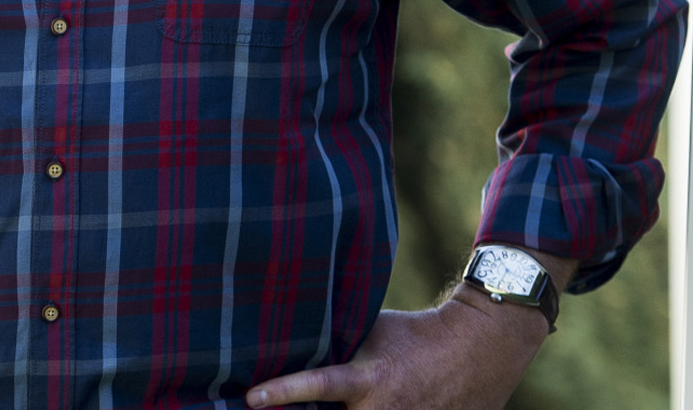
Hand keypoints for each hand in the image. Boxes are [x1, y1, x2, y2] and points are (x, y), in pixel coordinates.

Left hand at [244, 293, 548, 408]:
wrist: (478, 349)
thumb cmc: (414, 333)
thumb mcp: (371, 328)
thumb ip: (337, 341)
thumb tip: (291, 335)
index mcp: (368, 379)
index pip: (319, 386)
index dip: (282, 392)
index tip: (251, 399)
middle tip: (264, 408)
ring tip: (312, 405)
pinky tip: (360, 409)